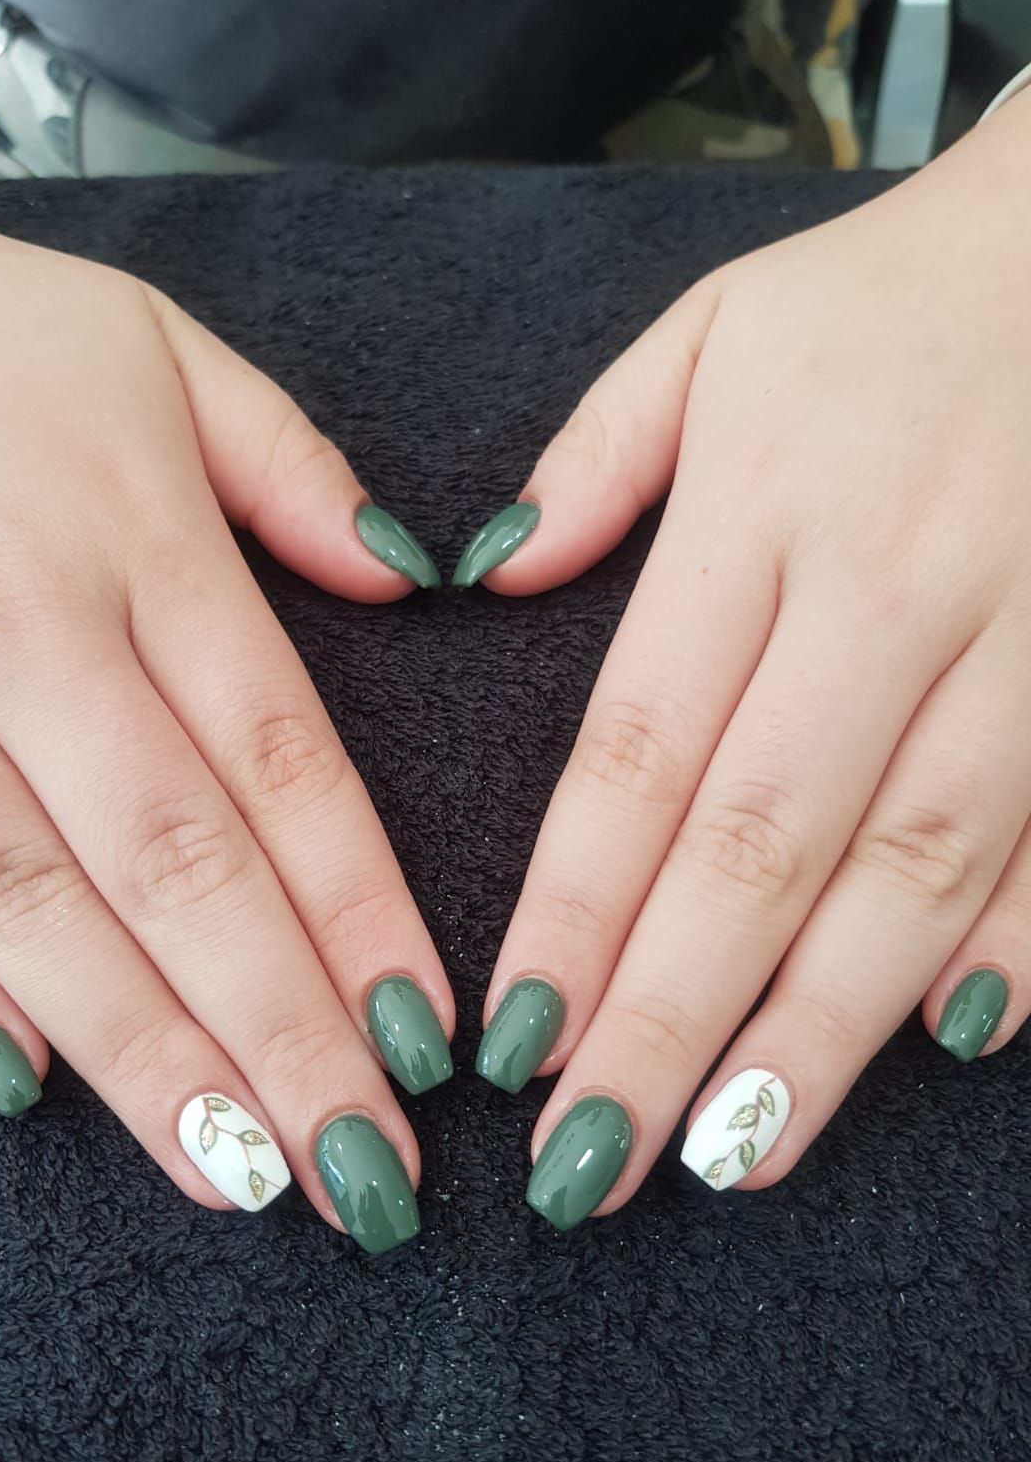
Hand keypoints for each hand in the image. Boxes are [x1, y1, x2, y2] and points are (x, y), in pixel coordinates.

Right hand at [0, 150, 450, 1253]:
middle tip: (358, 1173)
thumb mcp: (161, 354)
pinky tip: (21, 1082)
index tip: (424, 1039)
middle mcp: (19, 625)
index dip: (359, 911)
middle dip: (275, 1032)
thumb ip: (293, 470)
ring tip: (232, 1172)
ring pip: (24, 899)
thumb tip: (419, 576)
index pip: (281, 761)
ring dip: (134, 1049)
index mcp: (138, 540)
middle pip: (172, 861)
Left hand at [472, 93, 1030, 1224]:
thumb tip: (484, 574)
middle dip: (671, 1017)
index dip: (573, 909)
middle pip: (762, 844)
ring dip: (823, 1026)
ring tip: (737, 1152)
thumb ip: (595, 460)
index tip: (513, 1041)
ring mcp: (1019, 640)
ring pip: (913, 869)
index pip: (641, 752)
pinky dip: (1010, 940)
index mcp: (762, 514)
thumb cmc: (879, 300)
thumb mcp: (711, 334)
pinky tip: (944, 1043)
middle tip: (595, 1161)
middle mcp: (887, 596)